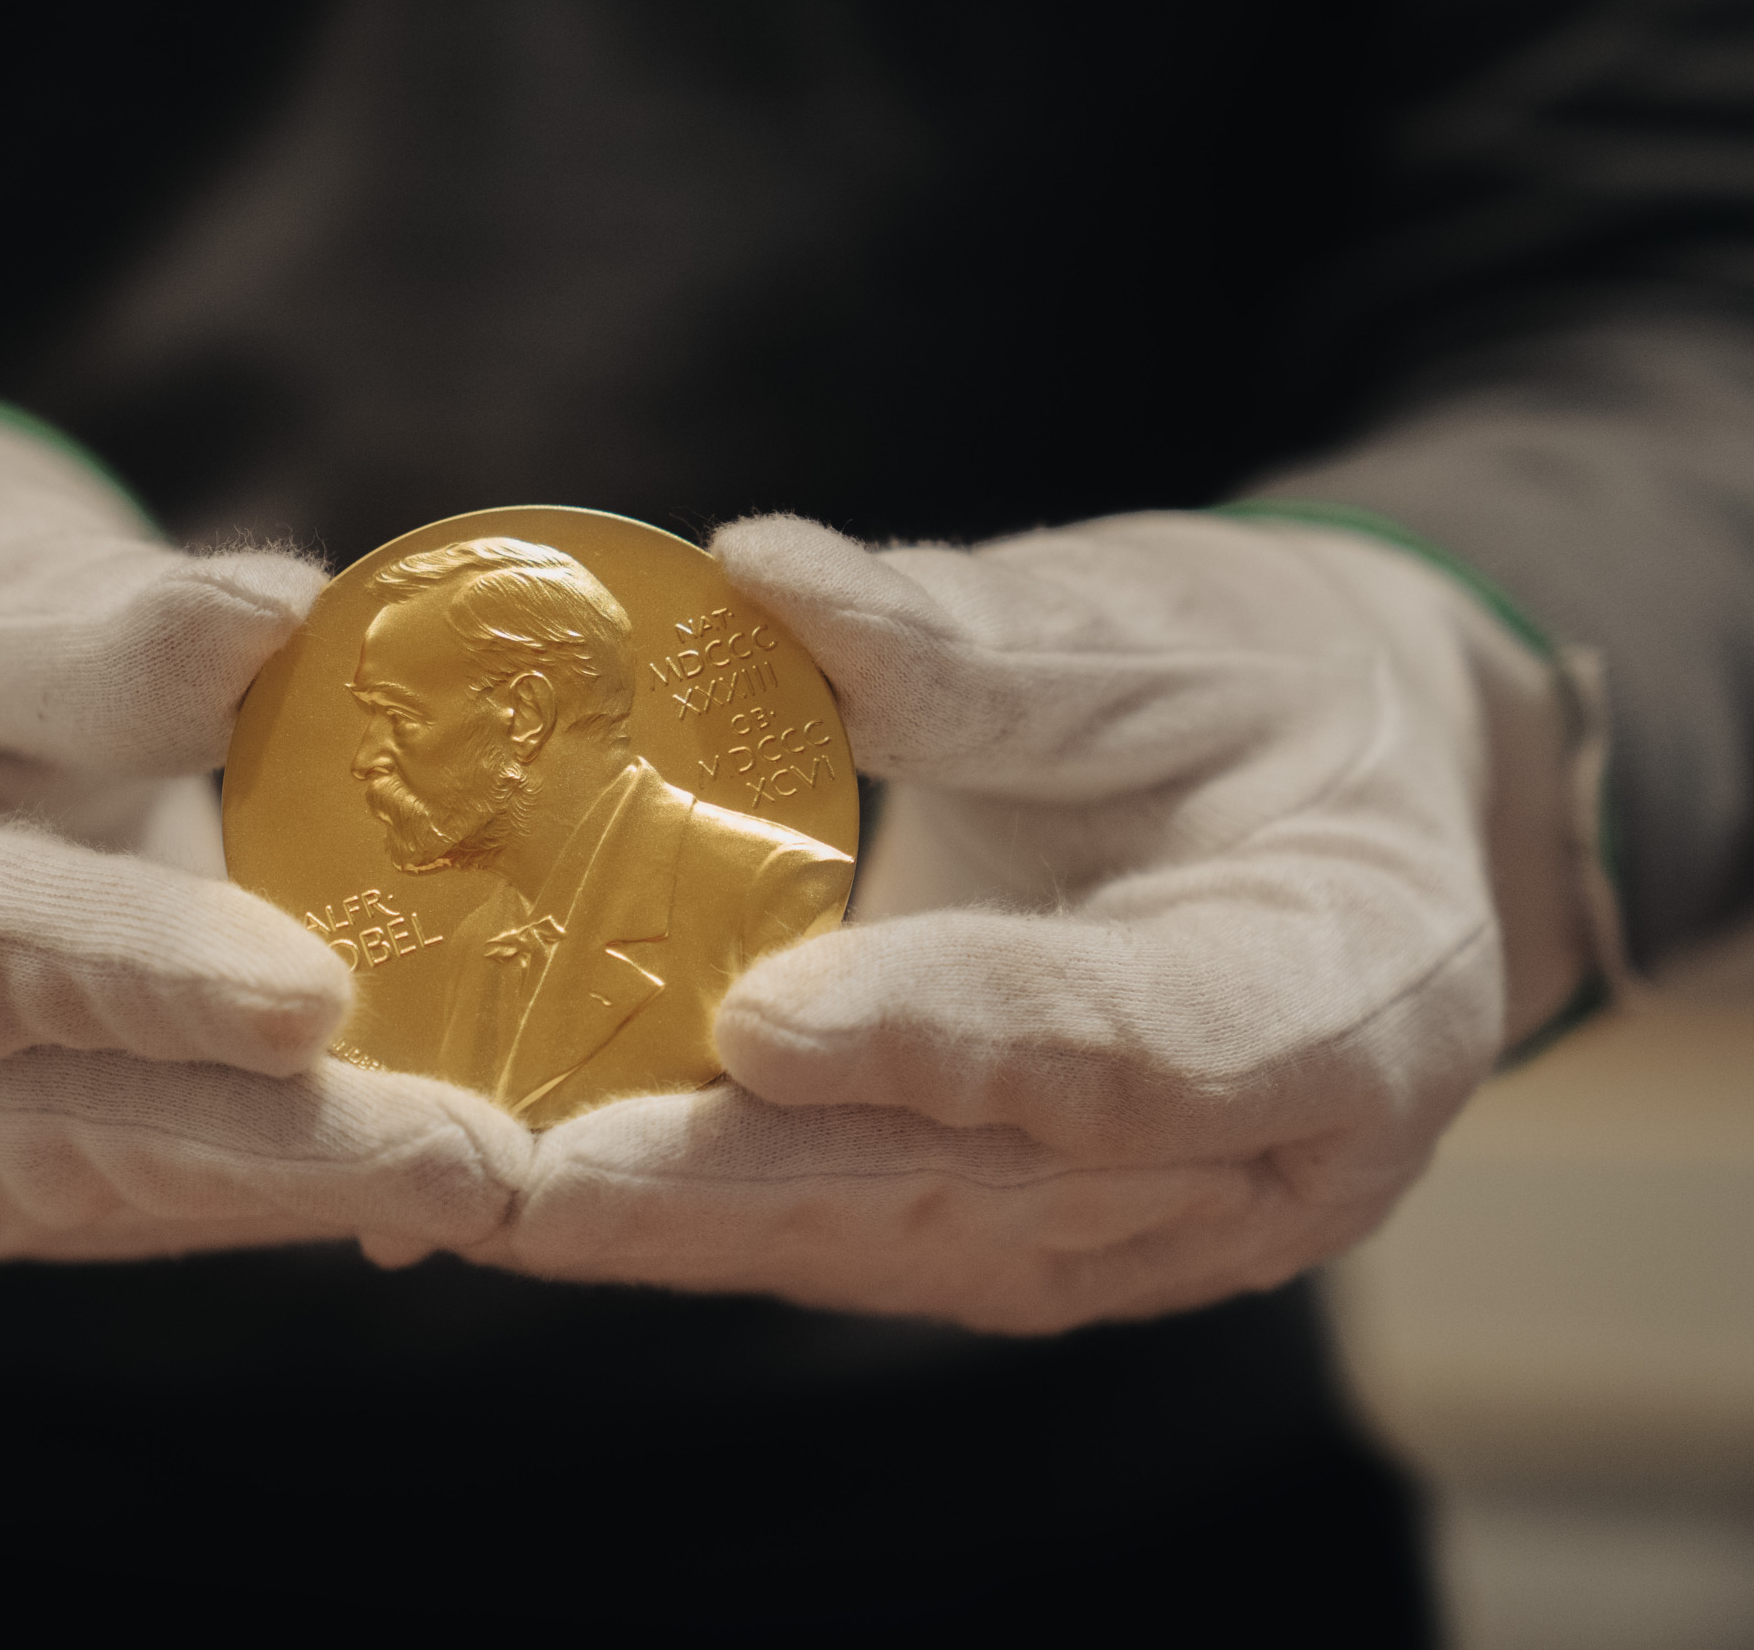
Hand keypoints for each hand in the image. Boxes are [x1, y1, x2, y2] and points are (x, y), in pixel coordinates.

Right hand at [0, 406, 528, 1259]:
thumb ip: (95, 630)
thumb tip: (285, 616)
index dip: (132, 979)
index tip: (310, 998)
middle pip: (44, 1128)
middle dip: (269, 1154)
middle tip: (467, 1164)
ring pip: (104, 1191)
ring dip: (300, 1197)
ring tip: (481, 1177)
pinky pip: (129, 1196)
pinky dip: (274, 1193)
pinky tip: (418, 1185)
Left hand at [493, 511, 1606, 1330]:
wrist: (1319, 805)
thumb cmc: (1257, 696)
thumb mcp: (1162, 629)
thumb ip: (979, 639)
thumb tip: (756, 570)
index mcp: (1351, 1001)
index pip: (1140, 1047)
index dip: (949, 1041)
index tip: (761, 1021)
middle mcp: (1244, 1174)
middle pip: (965, 1193)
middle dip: (725, 1186)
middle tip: (518, 1177)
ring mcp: (1111, 1233)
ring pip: (868, 1238)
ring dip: (658, 1223)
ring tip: (457, 1189)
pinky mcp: (998, 1233)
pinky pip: (828, 1228)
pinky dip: (667, 1210)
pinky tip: (505, 1190)